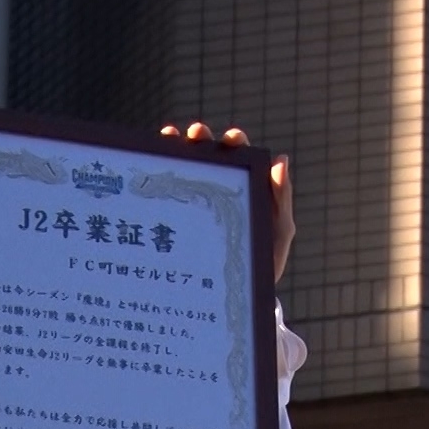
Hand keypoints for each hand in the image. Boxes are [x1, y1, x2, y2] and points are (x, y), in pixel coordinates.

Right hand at [161, 121, 293, 284]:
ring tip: (168, 138)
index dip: (235, 142)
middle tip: (196, 133)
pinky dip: (157, 180)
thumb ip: (280, 200)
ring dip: (175, 149)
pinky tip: (148, 168)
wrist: (235, 295)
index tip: (232, 139)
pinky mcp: (176, 221)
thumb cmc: (263, 263)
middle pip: (208, 156)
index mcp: (244, 187)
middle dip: (201, 139)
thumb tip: (280, 161)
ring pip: (183, 170)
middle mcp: (217, 189)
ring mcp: (194, 203)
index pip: (239, 157)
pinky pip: (166, 197)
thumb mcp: (278, 233)